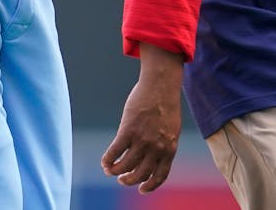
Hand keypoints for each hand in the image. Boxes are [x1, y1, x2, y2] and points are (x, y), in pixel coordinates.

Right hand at [101, 46, 183, 192]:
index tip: (141, 190)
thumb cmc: (165, 104)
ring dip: (115, 171)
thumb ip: (164, 143)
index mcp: (169, 148)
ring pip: (125, 166)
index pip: (160, 175)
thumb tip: (152, 156)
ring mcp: (142, 140)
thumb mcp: (171, 128)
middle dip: (129, 180)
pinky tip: (104, 162)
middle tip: (121, 179)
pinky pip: (115, 152)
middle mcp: (156, 148)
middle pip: (140, 174)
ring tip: (110, 170)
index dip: (149, 186)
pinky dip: (108, 160)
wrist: (161, 85)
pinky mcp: (128, 130)